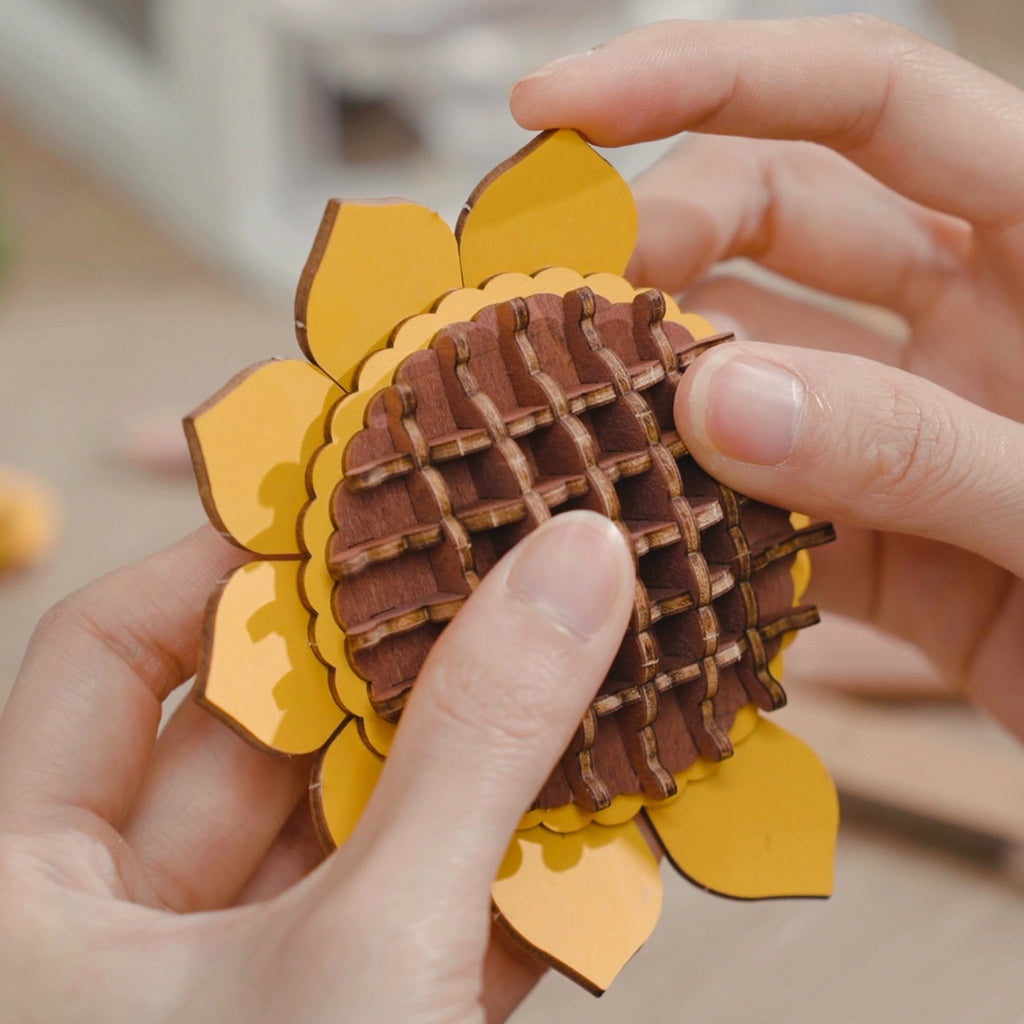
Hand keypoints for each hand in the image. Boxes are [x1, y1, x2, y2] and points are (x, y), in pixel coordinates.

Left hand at [0, 516, 633, 1020]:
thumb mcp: (366, 962)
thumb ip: (473, 751)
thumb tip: (573, 564)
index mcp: (20, 896)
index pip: (114, 652)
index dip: (232, 565)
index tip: (354, 501)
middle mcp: (115, 938)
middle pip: (258, 734)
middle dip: (389, 658)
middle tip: (496, 566)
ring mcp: (237, 1001)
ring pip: (355, 829)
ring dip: (473, 767)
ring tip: (575, 671)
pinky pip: (419, 925)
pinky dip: (506, 881)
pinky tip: (598, 835)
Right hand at [511, 15, 1023, 737]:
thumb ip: (914, 447)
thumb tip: (711, 399)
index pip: (866, 102)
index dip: (710, 80)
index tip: (559, 107)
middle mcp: (969, 317)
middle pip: (776, 221)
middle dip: (661, 245)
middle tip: (562, 308)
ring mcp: (907, 427)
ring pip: (746, 369)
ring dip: (657, 390)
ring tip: (564, 419)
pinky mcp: (873, 537)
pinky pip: (755, 503)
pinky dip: (693, 516)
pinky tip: (636, 532)